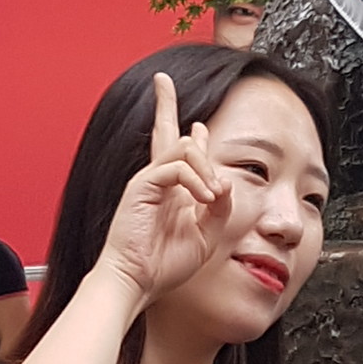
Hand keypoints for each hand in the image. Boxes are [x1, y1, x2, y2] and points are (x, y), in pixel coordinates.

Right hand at [96, 72, 230, 307]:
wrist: (136, 283)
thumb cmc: (164, 265)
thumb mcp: (205, 235)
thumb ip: (218, 208)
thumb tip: (226, 182)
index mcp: (172, 191)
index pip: (181, 153)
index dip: (196, 137)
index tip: (201, 124)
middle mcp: (159, 180)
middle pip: (163, 131)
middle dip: (164, 103)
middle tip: (162, 80)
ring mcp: (148, 181)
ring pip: (183, 146)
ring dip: (206, 166)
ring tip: (212, 194)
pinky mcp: (142, 186)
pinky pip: (176, 166)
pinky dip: (196, 179)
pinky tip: (204, 197)